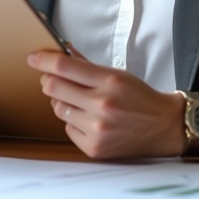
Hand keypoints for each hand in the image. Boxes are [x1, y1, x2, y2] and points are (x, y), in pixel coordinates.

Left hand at [27, 51, 183, 158]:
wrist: (164, 127)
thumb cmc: (141, 98)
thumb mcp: (118, 74)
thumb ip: (87, 65)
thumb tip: (63, 50)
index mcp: (110, 81)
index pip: (64, 66)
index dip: (43, 60)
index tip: (33, 58)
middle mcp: (102, 105)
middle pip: (53, 87)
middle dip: (50, 81)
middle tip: (55, 80)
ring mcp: (97, 129)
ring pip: (58, 109)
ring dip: (64, 103)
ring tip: (83, 104)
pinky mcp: (94, 148)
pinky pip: (67, 129)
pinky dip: (74, 123)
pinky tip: (91, 122)